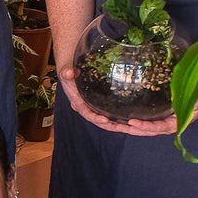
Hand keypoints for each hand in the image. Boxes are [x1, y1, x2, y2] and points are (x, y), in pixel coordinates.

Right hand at [57, 64, 179, 134]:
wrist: (70, 69)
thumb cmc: (69, 70)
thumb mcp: (66, 70)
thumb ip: (66, 72)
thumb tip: (68, 73)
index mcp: (77, 102)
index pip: (87, 113)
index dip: (96, 118)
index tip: (106, 120)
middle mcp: (84, 107)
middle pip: (98, 121)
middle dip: (111, 126)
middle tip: (125, 128)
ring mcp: (91, 107)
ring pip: (105, 120)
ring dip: (117, 125)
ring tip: (131, 127)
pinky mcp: (97, 104)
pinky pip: (108, 114)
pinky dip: (117, 118)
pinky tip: (129, 118)